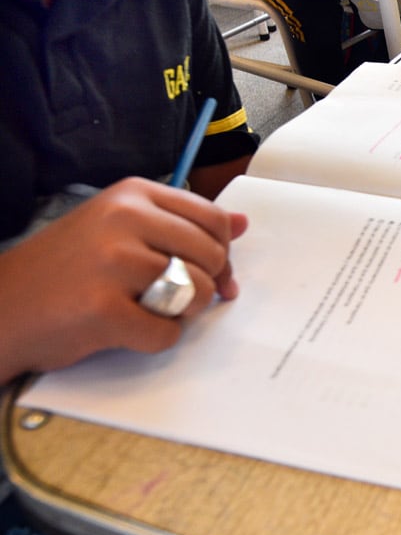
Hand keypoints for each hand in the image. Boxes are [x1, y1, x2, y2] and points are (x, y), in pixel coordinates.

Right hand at [0, 177, 247, 383]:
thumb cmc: (67, 270)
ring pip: (196, 293)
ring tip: (144, 310)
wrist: (1, 307)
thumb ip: (181, 224)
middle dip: (203, 285)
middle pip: (211, 256)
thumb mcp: (121, 228)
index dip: (222, 253)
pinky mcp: (102, 308)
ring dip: (180, 313)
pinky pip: (166, 333)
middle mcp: (124, 219)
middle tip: (172, 297)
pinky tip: (125, 329)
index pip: (213, 219)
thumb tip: (242, 223)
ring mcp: (112, 262)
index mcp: (133, 194)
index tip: (214, 273)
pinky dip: (154, 339)